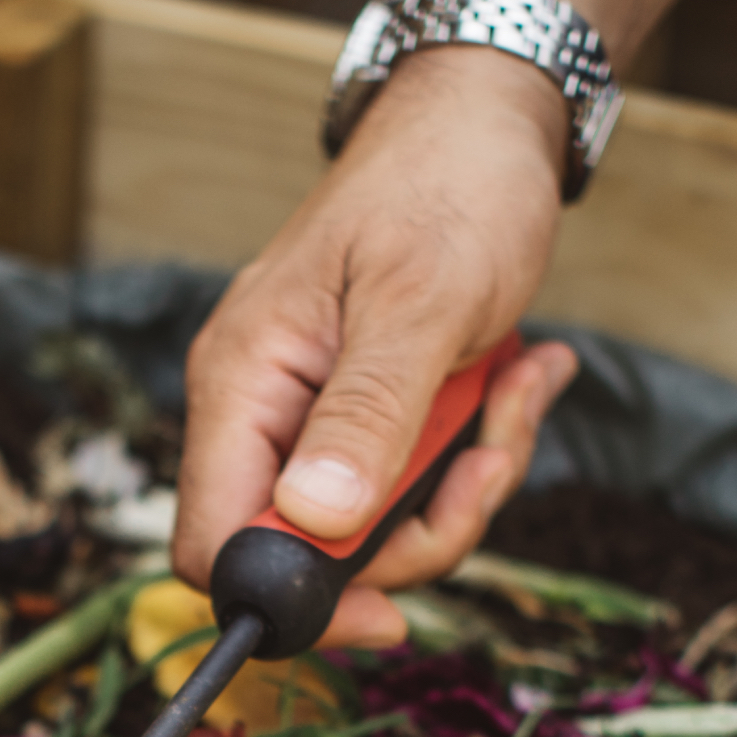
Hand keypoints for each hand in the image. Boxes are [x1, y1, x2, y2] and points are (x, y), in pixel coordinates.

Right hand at [171, 46, 582, 647]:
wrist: (489, 125)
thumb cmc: (447, 190)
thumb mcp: (419, 304)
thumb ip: (366, 417)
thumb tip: (315, 524)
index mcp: (241, 386)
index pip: (214, 546)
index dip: (293, 599)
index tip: (390, 610)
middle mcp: (264, 413)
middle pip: (310, 556)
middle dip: (418, 533)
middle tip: (487, 464)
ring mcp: (317, 422)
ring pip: (376, 532)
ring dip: (466, 486)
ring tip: (518, 393)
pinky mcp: (371, 421)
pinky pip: (415, 488)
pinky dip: (480, 452)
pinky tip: (522, 377)